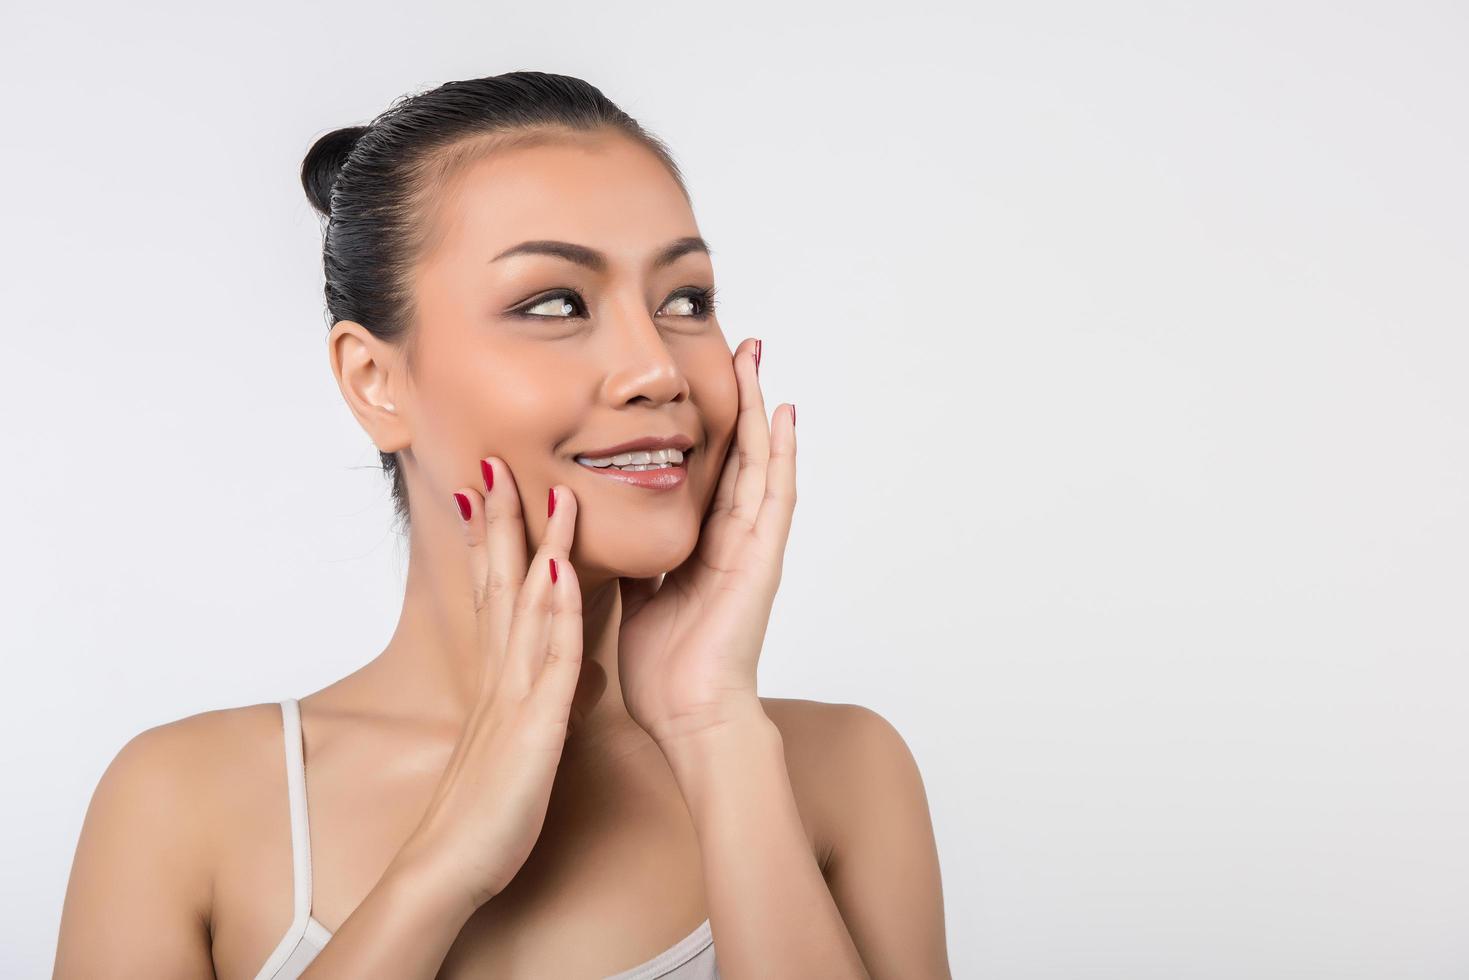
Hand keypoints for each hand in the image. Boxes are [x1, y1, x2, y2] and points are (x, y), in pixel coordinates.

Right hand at [390, 462, 583, 915]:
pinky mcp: (534, 723)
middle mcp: (500, 672)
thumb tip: (548, 669)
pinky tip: (559, 570)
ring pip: (524, 604)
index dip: (493, 540)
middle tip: (493, 461)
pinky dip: (555, 610)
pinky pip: (550, 657)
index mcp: (497, 676)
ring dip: (530, 544)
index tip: (490, 489)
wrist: (452, 865)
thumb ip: (525, 697)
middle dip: (498, 520)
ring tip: (536, 488)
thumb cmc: (485, 806)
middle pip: (497, 582)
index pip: (493, 592)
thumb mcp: (510, 738)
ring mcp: (514, 693)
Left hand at [617, 339, 796, 748]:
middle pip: (738, 454)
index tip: (698, 377)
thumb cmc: (664, 670)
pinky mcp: (762, 561)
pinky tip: (784, 414)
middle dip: (738, 399)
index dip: (705, 423)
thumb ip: (635, 559)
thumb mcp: (637, 596)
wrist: (690, 718)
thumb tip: (608, 527)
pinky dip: (782, 455)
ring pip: (759, 462)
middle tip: (738, 344)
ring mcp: (752, 548)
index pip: (707, 470)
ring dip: (759, 408)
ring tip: (758, 357)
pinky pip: (776, 498)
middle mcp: (731, 540)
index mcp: (700, 547)